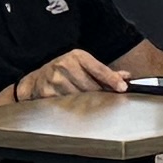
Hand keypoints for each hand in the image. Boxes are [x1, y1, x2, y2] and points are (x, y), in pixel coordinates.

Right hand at [11, 51, 127, 103]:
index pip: (99, 69)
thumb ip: (104, 72)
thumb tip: (126, 76)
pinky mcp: (47, 93)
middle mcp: (64, 66)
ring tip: (86, 101)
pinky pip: (67, 104)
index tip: (122, 87)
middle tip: (106, 98)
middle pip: (91, 86)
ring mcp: (55, 80)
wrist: (36, 79)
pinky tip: (73, 105)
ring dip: (87, 102)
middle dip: (101, 94)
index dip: (112, 79)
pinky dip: (74, 106)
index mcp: (77, 57)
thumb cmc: (63, 71)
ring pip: (80, 97)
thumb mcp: (82, 65)